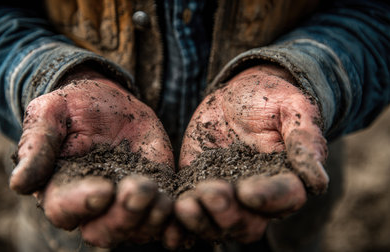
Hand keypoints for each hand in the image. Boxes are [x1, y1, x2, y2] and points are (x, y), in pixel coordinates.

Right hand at [9, 68, 173, 246]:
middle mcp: (93, 205)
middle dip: (122, 218)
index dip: (82, 205)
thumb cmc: (73, 105)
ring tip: (161, 196)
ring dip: (150, 219)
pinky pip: (165, 218)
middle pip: (102, 232)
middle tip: (138, 190)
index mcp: (61, 189)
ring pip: (136, 230)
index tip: (103, 189)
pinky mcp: (155, 191)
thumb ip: (38, 147)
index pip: (64, 210)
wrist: (109, 98)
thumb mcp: (50, 114)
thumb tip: (18, 184)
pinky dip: (175, 222)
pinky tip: (184, 211)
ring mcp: (126, 201)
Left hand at [175, 65, 327, 242]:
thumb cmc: (270, 97)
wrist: (237, 94)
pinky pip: (190, 212)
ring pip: (217, 224)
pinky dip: (179, 222)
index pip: (284, 198)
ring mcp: (226, 195)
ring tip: (184, 207)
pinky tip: (167, 221)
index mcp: (286, 179)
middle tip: (210, 193)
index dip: (268, 198)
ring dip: (201, 221)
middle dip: (229, 214)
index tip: (247, 190)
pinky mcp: (197, 187)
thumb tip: (317, 181)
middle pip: (248, 223)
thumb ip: (304, 140)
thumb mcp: (292, 108)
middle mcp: (257, 197)